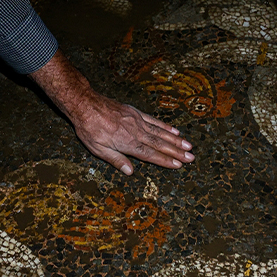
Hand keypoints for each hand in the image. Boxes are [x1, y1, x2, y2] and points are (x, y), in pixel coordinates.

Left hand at [29, 51, 194, 174]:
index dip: (165, 160)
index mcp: (127, 143)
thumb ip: (116, 160)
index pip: (150, 154)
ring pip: (160, 132)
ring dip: (175, 140)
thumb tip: (131, 172)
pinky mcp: (135, 112)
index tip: (179, 165)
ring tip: (188, 146)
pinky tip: (174, 130)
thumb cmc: (89, 129)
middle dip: (176, 152)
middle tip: (191, 158)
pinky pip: (153, 120)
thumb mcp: (98, 149)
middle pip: (160, 144)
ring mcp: (137, 121)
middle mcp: (136, 132)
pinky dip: (165, 126)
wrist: (86, 104)